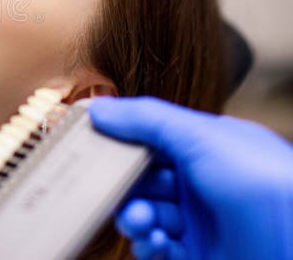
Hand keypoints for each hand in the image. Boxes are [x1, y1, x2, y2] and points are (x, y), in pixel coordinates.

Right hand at [90, 97, 292, 259]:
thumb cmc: (265, 183)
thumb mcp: (202, 136)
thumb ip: (147, 119)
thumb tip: (96, 107)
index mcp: (206, 146)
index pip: (149, 138)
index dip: (119, 141)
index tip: (88, 142)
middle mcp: (201, 183)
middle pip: (140, 179)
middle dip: (121, 184)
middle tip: (107, 188)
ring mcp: (199, 222)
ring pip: (144, 214)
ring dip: (132, 216)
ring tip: (140, 220)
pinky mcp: (197, 256)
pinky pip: (156, 248)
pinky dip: (147, 245)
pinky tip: (155, 242)